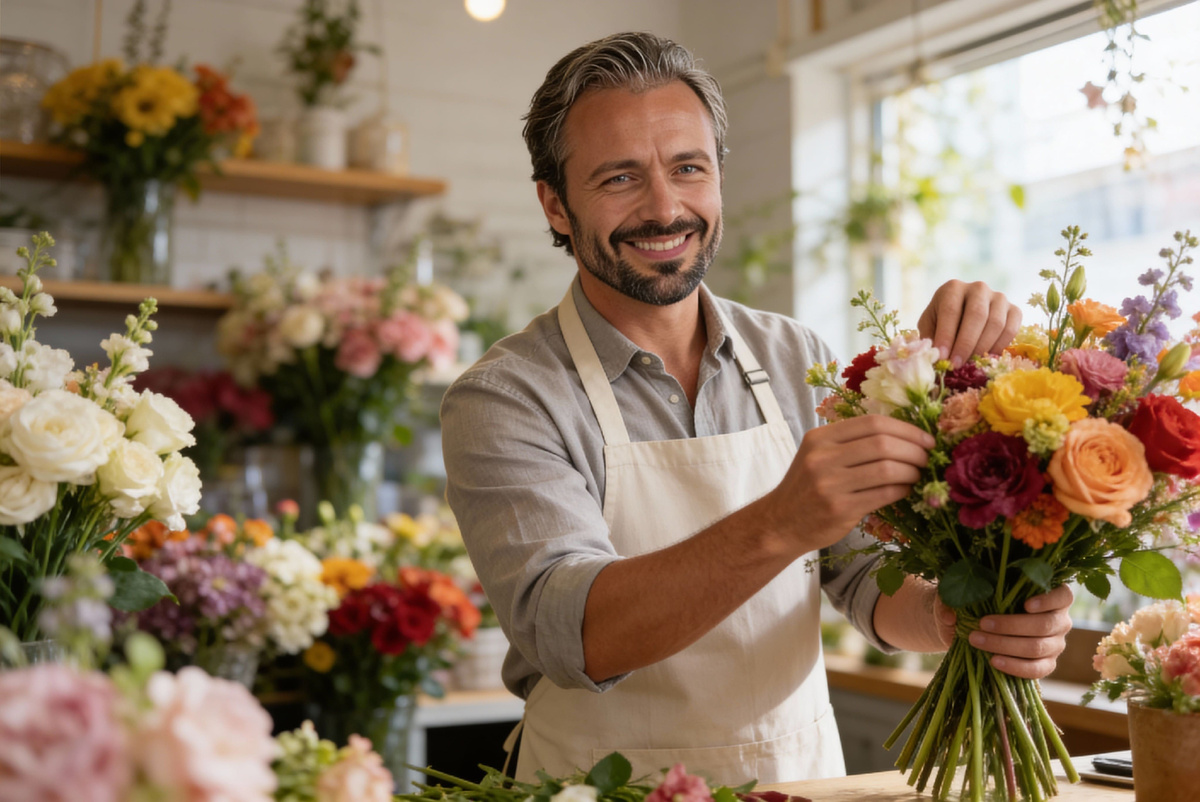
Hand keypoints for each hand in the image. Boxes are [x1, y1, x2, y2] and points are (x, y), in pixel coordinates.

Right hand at [772, 415, 935, 552]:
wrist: (780, 523)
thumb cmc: (806, 487)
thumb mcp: (818, 455)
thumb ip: (850, 443)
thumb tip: (903, 435)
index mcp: (820, 438)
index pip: (873, 423)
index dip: (906, 428)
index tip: (925, 438)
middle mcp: (822, 457)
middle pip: (883, 443)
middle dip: (914, 450)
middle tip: (927, 458)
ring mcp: (830, 484)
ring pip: (887, 469)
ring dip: (911, 471)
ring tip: (918, 474)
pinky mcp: (840, 508)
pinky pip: (884, 494)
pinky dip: (902, 490)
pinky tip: (905, 490)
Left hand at [917, 280, 1021, 367]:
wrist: (965, 315)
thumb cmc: (943, 321)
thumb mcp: (930, 325)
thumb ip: (930, 337)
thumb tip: (934, 355)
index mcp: (953, 288)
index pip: (951, 310)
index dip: (946, 335)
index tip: (942, 356)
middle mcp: (978, 288)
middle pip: (977, 315)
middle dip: (966, 343)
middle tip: (957, 364)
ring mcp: (999, 298)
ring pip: (996, 323)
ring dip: (982, 348)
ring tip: (970, 364)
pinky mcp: (1014, 310)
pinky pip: (1011, 329)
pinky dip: (1000, 346)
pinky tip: (986, 358)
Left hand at [941, 585, 1073, 679]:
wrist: (975, 626)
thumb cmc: (977, 603)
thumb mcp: (963, 595)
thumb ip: (953, 599)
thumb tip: (950, 615)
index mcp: (1050, 596)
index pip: (1063, 595)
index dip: (1048, 600)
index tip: (1026, 604)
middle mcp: (1059, 620)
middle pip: (1045, 625)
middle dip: (1011, 625)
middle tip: (982, 624)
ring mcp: (1056, 644)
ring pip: (1038, 647)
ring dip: (1006, 645)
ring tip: (978, 641)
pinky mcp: (1047, 664)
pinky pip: (1037, 670)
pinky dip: (1015, 666)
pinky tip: (994, 661)